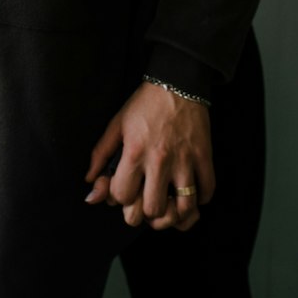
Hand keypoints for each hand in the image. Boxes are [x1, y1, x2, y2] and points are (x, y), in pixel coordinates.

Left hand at [85, 81, 214, 231]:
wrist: (177, 83)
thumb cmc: (144, 104)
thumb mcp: (117, 124)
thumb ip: (101, 154)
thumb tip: (91, 184)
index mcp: (134, 152)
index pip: (123, 196)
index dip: (120, 198)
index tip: (125, 190)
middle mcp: (160, 160)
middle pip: (153, 210)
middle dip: (146, 212)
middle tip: (146, 202)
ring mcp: (184, 161)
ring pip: (183, 208)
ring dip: (174, 214)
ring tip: (168, 207)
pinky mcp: (204, 158)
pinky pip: (207, 192)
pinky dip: (199, 200)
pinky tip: (189, 193)